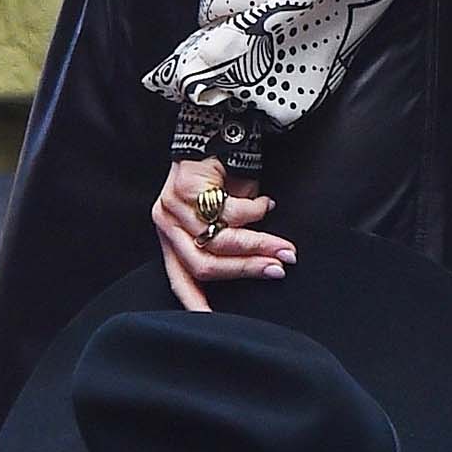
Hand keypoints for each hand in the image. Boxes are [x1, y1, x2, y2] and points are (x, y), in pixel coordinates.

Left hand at [151, 156, 294, 314]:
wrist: (214, 130)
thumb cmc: (221, 178)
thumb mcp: (222, 216)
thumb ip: (229, 243)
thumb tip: (261, 266)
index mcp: (172, 238)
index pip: (179, 279)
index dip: (196, 302)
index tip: (214, 321)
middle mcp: (167, 225)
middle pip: (205, 264)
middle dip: (247, 268)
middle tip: (279, 267)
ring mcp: (173, 207)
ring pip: (220, 241)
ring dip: (259, 244)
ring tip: (284, 245)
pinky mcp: (184, 189)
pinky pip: (228, 212)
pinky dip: (254, 211)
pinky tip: (265, 203)